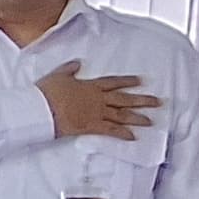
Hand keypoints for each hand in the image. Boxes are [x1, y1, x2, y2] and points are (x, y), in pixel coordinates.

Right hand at [40, 69, 159, 140]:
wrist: (41, 107)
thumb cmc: (47, 91)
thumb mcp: (57, 75)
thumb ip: (69, 68)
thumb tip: (78, 62)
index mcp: (90, 85)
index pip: (113, 82)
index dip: (127, 81)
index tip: (140, 81)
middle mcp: (97, 98)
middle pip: (123, 99)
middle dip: (142, 100)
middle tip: (157, 102)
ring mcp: (96, 113)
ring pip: (121, 114)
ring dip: (137, 117)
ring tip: (151, 120)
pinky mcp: (91, 126)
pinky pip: (110, 130)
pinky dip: (122, 133)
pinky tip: (133, 136)